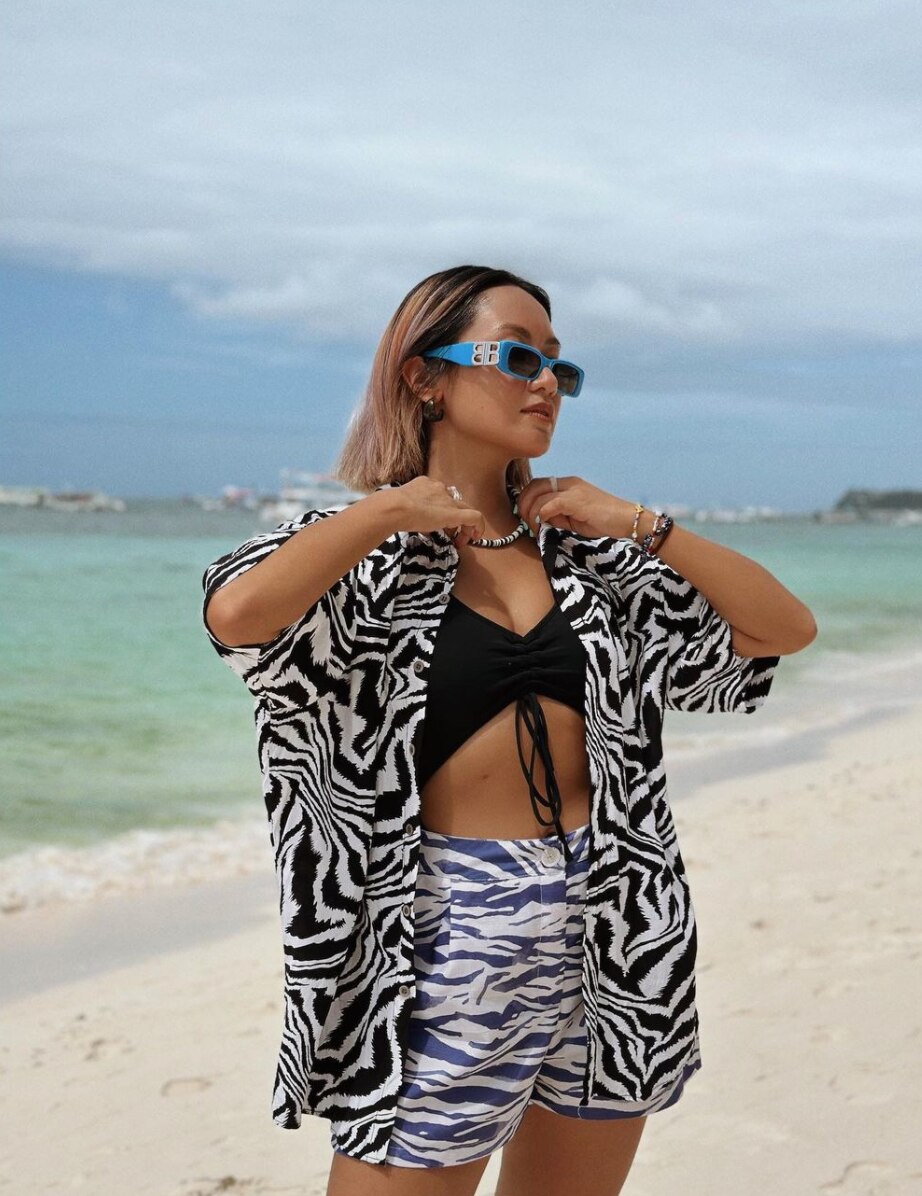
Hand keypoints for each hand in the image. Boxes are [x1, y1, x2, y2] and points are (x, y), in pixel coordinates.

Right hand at [386, 475, 483, 542]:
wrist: (396, 507)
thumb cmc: (392, 507)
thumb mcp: (400, 503)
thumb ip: (408, 507)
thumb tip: (407, 519)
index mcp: (425, 484)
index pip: (439, 497)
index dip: (440, 511)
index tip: (437, 524)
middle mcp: (439, 489)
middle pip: (453, 503)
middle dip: (454, 520)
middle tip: (451, 535)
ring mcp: (448, 500)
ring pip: (463, 510)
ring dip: (462, 526)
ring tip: (458, 540)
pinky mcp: (455, 513)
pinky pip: (474, 517)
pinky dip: (478, 526)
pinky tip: (476, 537)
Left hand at [515, 476, 633, 538]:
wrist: (626, 520)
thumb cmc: (602, 521)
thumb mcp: (573, 519)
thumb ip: (556, 517)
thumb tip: (538, 521)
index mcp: (567, 485)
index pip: (537, 486)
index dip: (526, 501)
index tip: (526, 518)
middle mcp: (568, 483)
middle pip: (533, 486)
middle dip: (523, 505)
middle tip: (526, 523)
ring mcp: (573, 489)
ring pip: (539, 496)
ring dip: (532, 514)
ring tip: (536, 529)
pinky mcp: (577, 499)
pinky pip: (550, 504)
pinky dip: (542, 515)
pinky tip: (544, 526)